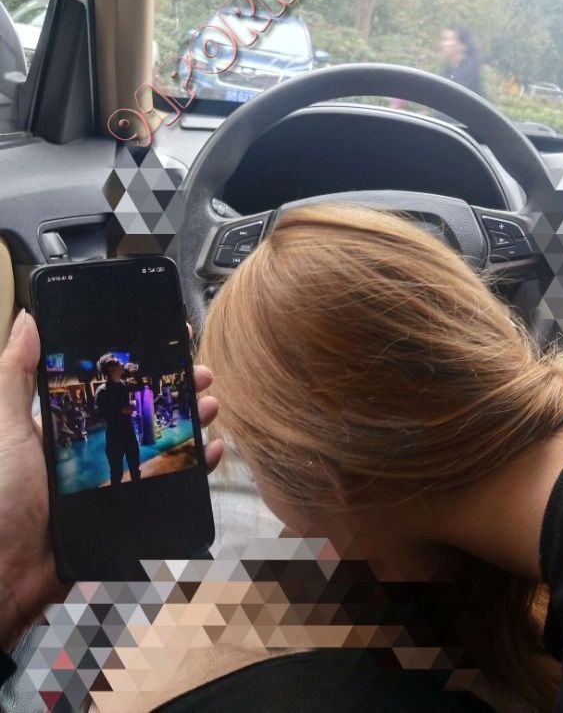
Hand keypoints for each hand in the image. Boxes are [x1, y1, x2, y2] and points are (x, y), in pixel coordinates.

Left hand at [0, 311, 223, 653]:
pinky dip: (195, 467)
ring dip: (190, 420)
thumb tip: (27, 319)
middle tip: (199, 371)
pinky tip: (210, 450)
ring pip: (161, 442)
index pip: (108, 385)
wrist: (5, 575)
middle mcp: (90, 447)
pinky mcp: (127, 511)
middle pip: (143, 410)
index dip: (139, 364)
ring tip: (210, 404)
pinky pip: (170, 485)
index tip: (165, 340)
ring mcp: (111, 479)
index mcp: (61, 425)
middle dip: (174, 387)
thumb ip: (15, 374)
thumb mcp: (5, 427)